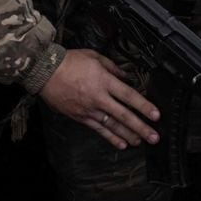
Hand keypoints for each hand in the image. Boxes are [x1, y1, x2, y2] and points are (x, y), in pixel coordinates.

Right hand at [39, 48, 160, 149]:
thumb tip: (125, 76)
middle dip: (141, 127)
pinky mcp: (80, 116)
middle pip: (124, 115)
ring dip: (128, 135)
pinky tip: (121, 144)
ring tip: (141, 142)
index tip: (155, 115)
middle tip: (154, 137)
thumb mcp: (95, 57)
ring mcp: (89, 109)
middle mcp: (99, 98)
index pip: (129, 96)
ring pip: (112, 126)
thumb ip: (113, 67)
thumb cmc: (69, 62)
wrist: (44, 71)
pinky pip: (98, 129)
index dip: (144, 106)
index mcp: (104, 81)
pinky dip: (110, 138)